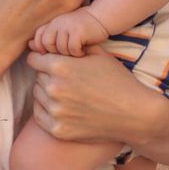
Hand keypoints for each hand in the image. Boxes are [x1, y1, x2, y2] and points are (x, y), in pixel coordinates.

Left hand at [27, 45, 167, 144]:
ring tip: (68, 94)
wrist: (134, 114)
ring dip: (47, 93)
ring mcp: (55, 111)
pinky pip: (40, 115)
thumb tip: (54, 40)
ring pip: (38, 96)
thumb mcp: (98, 55)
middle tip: (67, 80)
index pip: (34, 59)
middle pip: (37, 78)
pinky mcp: (58, 130)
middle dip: (48, 76)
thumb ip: (73, 46)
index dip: (42, 59)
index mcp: (60, 67)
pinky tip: (63, 108)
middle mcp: (54, 89)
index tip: (50, 62)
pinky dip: (47, 110)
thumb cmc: (118, 81)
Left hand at [30, 9, 108, 56]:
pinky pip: (72, 48)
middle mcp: (57, 22)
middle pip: (47, 44)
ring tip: (76, 53)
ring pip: (60, 48)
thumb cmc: (81, 28)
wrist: (101, 17)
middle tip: (66, 55)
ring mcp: (67, 25)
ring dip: (69, 55)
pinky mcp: (78, 30)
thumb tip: (29, 45)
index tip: (53, 55)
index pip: (38, 37)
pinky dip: (78, 53)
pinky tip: (83, 52)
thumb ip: (48, 38)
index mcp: (51, 23)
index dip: (43, 49)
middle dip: (55, 54)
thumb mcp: (63, 31)